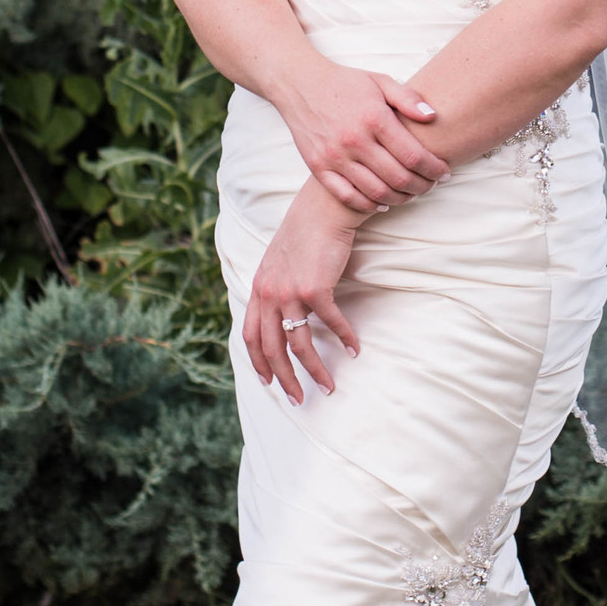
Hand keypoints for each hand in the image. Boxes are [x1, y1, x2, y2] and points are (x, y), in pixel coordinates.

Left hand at [243, 184, 362, 405]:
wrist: (323, 206)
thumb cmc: (307, 232)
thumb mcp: (280, 260)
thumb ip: (277, 286)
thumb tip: (286, 313)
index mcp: (259, 288)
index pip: (251, 336)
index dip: (259, 363)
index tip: (269, 383)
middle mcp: (269, 293)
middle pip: (272, 349)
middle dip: (285, 379)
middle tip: (298, 399)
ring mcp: (290, 291)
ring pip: (299, 344)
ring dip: (315, 369)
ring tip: (328, 386)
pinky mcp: (315, 288)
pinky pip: (330, 322)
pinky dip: (344, 337)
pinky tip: (355, 348)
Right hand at [281, 60, 446, 215]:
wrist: (299, 84)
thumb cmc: (345, 83)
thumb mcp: (380, 81)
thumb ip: (408, 99)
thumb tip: (433, 117)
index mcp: (374, 118)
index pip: (414, 155)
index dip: (434, 168)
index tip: (445, 172)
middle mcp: (354, 140)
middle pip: (398, 178)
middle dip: (422, 186)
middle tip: (432, 185)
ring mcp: (334, 157)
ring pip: (376, 192)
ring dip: (400, 198)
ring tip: (411, 193)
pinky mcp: (319, 168)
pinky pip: (348, 196)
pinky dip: (369, 205)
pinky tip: (383, 202)